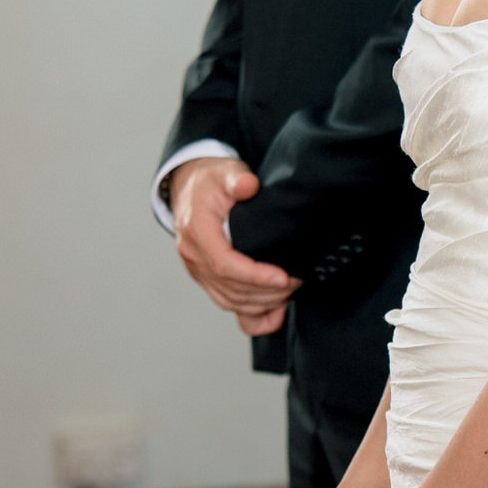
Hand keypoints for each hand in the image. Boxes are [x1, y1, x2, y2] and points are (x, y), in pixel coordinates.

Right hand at [171, 158, 298, 323]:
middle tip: (297, 280)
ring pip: (230, 302)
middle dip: (268, 291)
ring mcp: (198, 271)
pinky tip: (275, 312)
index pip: (223, 264)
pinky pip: (227, 306)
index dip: (255, 276)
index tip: (282, 277)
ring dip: (264, 302)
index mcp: (196, 231)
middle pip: (230, 289)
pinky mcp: (207, 279)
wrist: (191, 188)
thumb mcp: (224, 171)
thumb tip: (248, 186)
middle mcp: (194, 256)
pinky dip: (252, 316)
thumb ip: (237, 178)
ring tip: (290, 290)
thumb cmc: (210, 181)